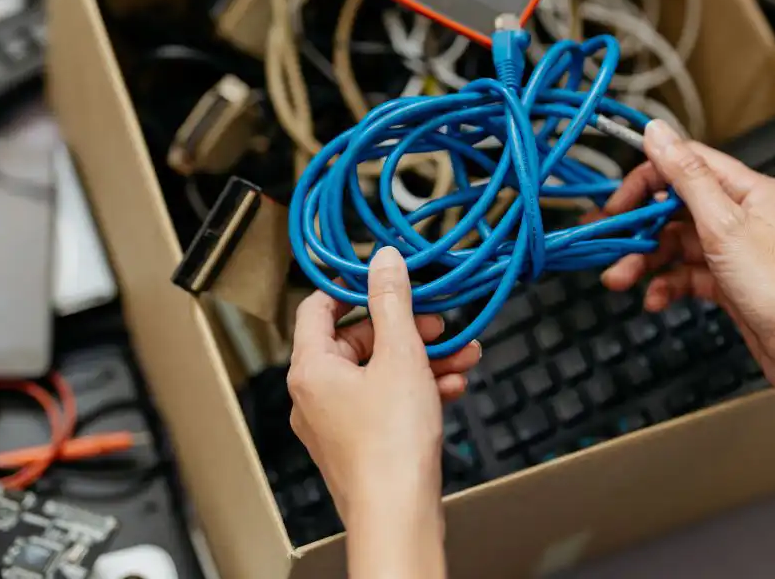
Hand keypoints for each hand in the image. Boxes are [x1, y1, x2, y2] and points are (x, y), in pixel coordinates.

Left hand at [287, 247, 481, 525]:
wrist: (399, 514)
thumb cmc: (391, 444)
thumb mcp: (401, 355)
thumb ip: (393, 302)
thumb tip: (383, 261)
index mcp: (311, 368)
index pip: (318, 307)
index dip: (352, 287)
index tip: (385, 278)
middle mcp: (315, 394)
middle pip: (357, 340)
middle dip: (405, 328)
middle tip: (438, 322)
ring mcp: (336, 422)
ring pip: (379, 372)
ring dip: (422, 358)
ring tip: (463, 353)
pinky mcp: (360, 443)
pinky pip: (386, 401)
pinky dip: (417, 388)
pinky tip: (453, 384)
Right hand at [598, 120, 774, 406]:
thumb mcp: (723, 224)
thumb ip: (686, 176)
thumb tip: (658, 131)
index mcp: (747, 190)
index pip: (686, 165)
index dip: (646, 178)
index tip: (617, 201)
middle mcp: (740, 216)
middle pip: (674, 208)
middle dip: (638, 228)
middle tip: (607, 241)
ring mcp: (732, 250)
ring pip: (674, 245)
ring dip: (644, 261)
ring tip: (619, 279)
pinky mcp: (727, 281)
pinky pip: (685, 274)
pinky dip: (666, 284)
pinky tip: (655, 299)